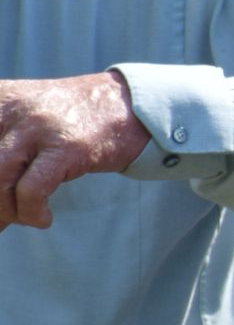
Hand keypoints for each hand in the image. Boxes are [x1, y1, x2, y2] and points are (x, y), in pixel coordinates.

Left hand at [0, 73, 150, 229]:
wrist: (129, 106)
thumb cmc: (71, 120)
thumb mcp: (22, 115)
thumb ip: (0, 141)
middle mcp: (10, 107)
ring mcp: (38, 126)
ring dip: (4, 210)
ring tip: (17, 218)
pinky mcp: (67, 147)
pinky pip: (32, 190)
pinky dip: (31, 212)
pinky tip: (42, 218)